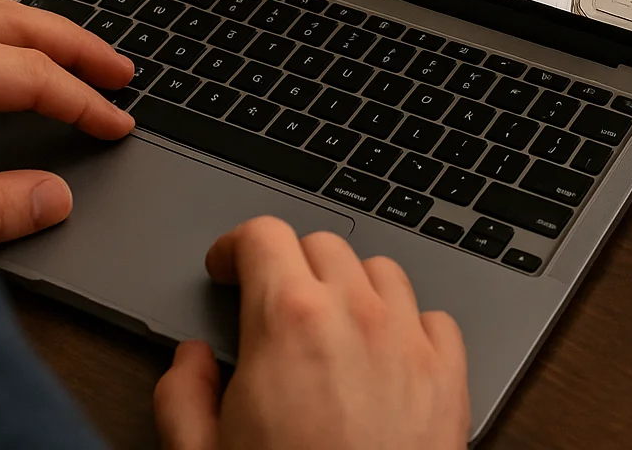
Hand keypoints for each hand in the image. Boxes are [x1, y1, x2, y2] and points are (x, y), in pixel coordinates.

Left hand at [0, 0, 135, 242]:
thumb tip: (52, 196)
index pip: (26, 74)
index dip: (81, 101)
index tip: (115, 123)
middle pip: (18, 21)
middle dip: (79, 46)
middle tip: (123, 72)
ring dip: (44, 26)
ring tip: (84, 53)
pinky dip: (5, 22)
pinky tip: (18, 43)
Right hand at [154, 217, 469, 449]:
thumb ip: (182, 397)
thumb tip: (188, 362)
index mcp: (287, 322)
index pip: (263, 235)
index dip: (235, 247)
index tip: (227, 269)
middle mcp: (354, 316)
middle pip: (320, 244)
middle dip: (289, 263)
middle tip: (268, 300)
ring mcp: (409, 343)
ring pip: (381, 271)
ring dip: (350, 286)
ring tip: (329, 324)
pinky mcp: (449, 377)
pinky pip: (434, 319)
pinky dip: (409, 325)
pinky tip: (386, 355)